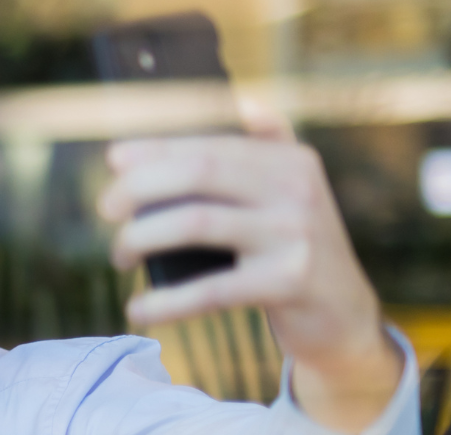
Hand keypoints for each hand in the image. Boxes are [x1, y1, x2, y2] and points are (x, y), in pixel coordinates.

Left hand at [98, 105, 401, 434]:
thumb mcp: (291, 196)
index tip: (114, 159)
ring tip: (120, 255)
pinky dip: (165, 301)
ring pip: (196, 223)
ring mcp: (295, 235)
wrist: (344, 316)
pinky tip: (137, 310)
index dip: (157, 149)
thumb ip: (269, 151)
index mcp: (291, 162)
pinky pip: (210, 290)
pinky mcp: (289, 283)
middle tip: (106, 209)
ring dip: (140, 238)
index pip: (211, 144)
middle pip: (198, 172)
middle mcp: (296, 189)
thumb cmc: (295, 252)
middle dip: (140, 186)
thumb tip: (245, 102)